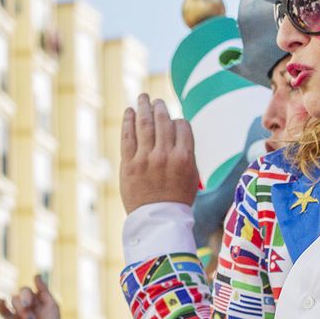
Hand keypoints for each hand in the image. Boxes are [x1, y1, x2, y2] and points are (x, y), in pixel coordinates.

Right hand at [0, 276, 70, 318]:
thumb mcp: (51, 305)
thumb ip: (43, 290)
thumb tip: (36, 274)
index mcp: (32, 304)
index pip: (24, 290)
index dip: (27, 295)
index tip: (33, 304)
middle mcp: (21, 311)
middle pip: (14, 298)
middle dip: (22, 307)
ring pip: (3, 307)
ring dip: (6, 308)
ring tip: (12, 314)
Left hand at [121, 94, 200, 213]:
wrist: (157, 220)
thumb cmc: (177, 199)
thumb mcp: (191, 176)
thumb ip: (186, 153)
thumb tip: (178, 131)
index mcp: (184, 157)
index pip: (182, 126)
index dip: (177, 121)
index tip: (173, 121)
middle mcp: (165, 155)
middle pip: (163, 121)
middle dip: (159, 107)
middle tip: (156, 100)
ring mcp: (145, 159)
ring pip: (145, 124)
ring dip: (143, 107)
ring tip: (143, 97)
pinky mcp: (129, 164)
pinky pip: (128, 137)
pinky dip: (128, 122)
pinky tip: (129, 112)